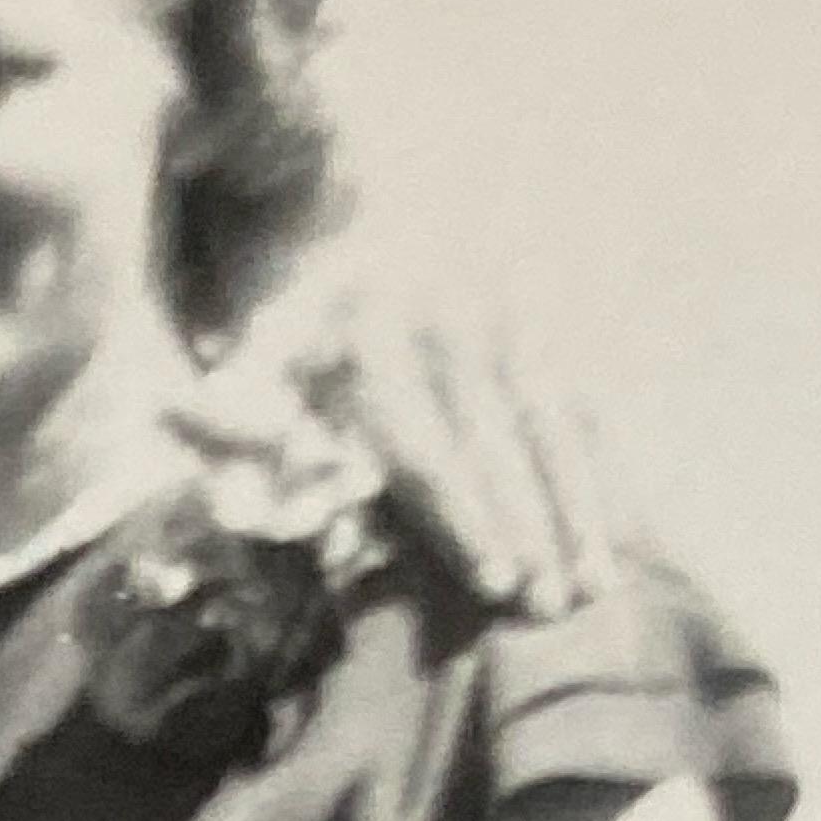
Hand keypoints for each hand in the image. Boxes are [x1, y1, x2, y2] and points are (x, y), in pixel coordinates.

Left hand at [220, 265, 618, 622]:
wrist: (371, 213)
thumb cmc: (305, 324)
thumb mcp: (257, 357)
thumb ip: (233, 416)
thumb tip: (205, 458)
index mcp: (370, 335)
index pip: (426, 440)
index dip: (463, 513)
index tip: (495, 579)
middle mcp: (448, 318)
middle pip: (497, 438)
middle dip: (528, 525)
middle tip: (548, 607)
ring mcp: (508, 312)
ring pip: (554, 422)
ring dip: (577, 508)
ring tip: (596, 590)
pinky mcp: (550, 320)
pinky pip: (583, 407)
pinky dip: (599, 474)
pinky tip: (614, 541)